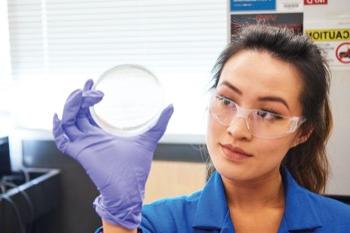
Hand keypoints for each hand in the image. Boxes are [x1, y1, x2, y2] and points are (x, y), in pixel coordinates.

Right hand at [52, 79, 172, 228]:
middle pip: (77, 113)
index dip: (87, 96)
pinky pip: (61, 140)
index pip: (89, 111)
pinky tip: (59, 115)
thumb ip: (159, 123)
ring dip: (71, 106)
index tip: (92, 82)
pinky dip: (57, 128)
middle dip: (80, 97)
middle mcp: (90, 137)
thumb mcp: (149, 138)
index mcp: (102, 134)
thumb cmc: (137, 167)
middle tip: (90, 86)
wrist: (130, 187)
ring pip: (68, 121)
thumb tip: (171, 105)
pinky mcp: (80, 153)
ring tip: (81, 94)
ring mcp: (84, 144)